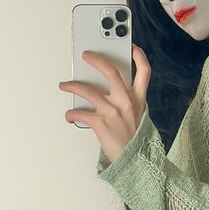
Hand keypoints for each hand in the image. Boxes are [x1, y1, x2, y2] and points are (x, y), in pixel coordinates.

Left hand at [58, 44, 150, 164]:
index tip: (130, 46)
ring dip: (72, 86)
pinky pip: (80, 113)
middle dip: (97, 60)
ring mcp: (113, 111)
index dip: (138, 55)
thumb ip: (126, 101)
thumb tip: (106, 89)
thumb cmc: (134, 140)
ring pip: (88, 90)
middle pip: (111, 72)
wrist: (135, 163)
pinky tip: (69, 115)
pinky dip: (71, 113)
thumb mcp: (138, 116)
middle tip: (86, 55)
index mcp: (139, 99)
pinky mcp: (100, 123)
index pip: (144, 71)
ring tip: (64, 85)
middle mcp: (126, 102)